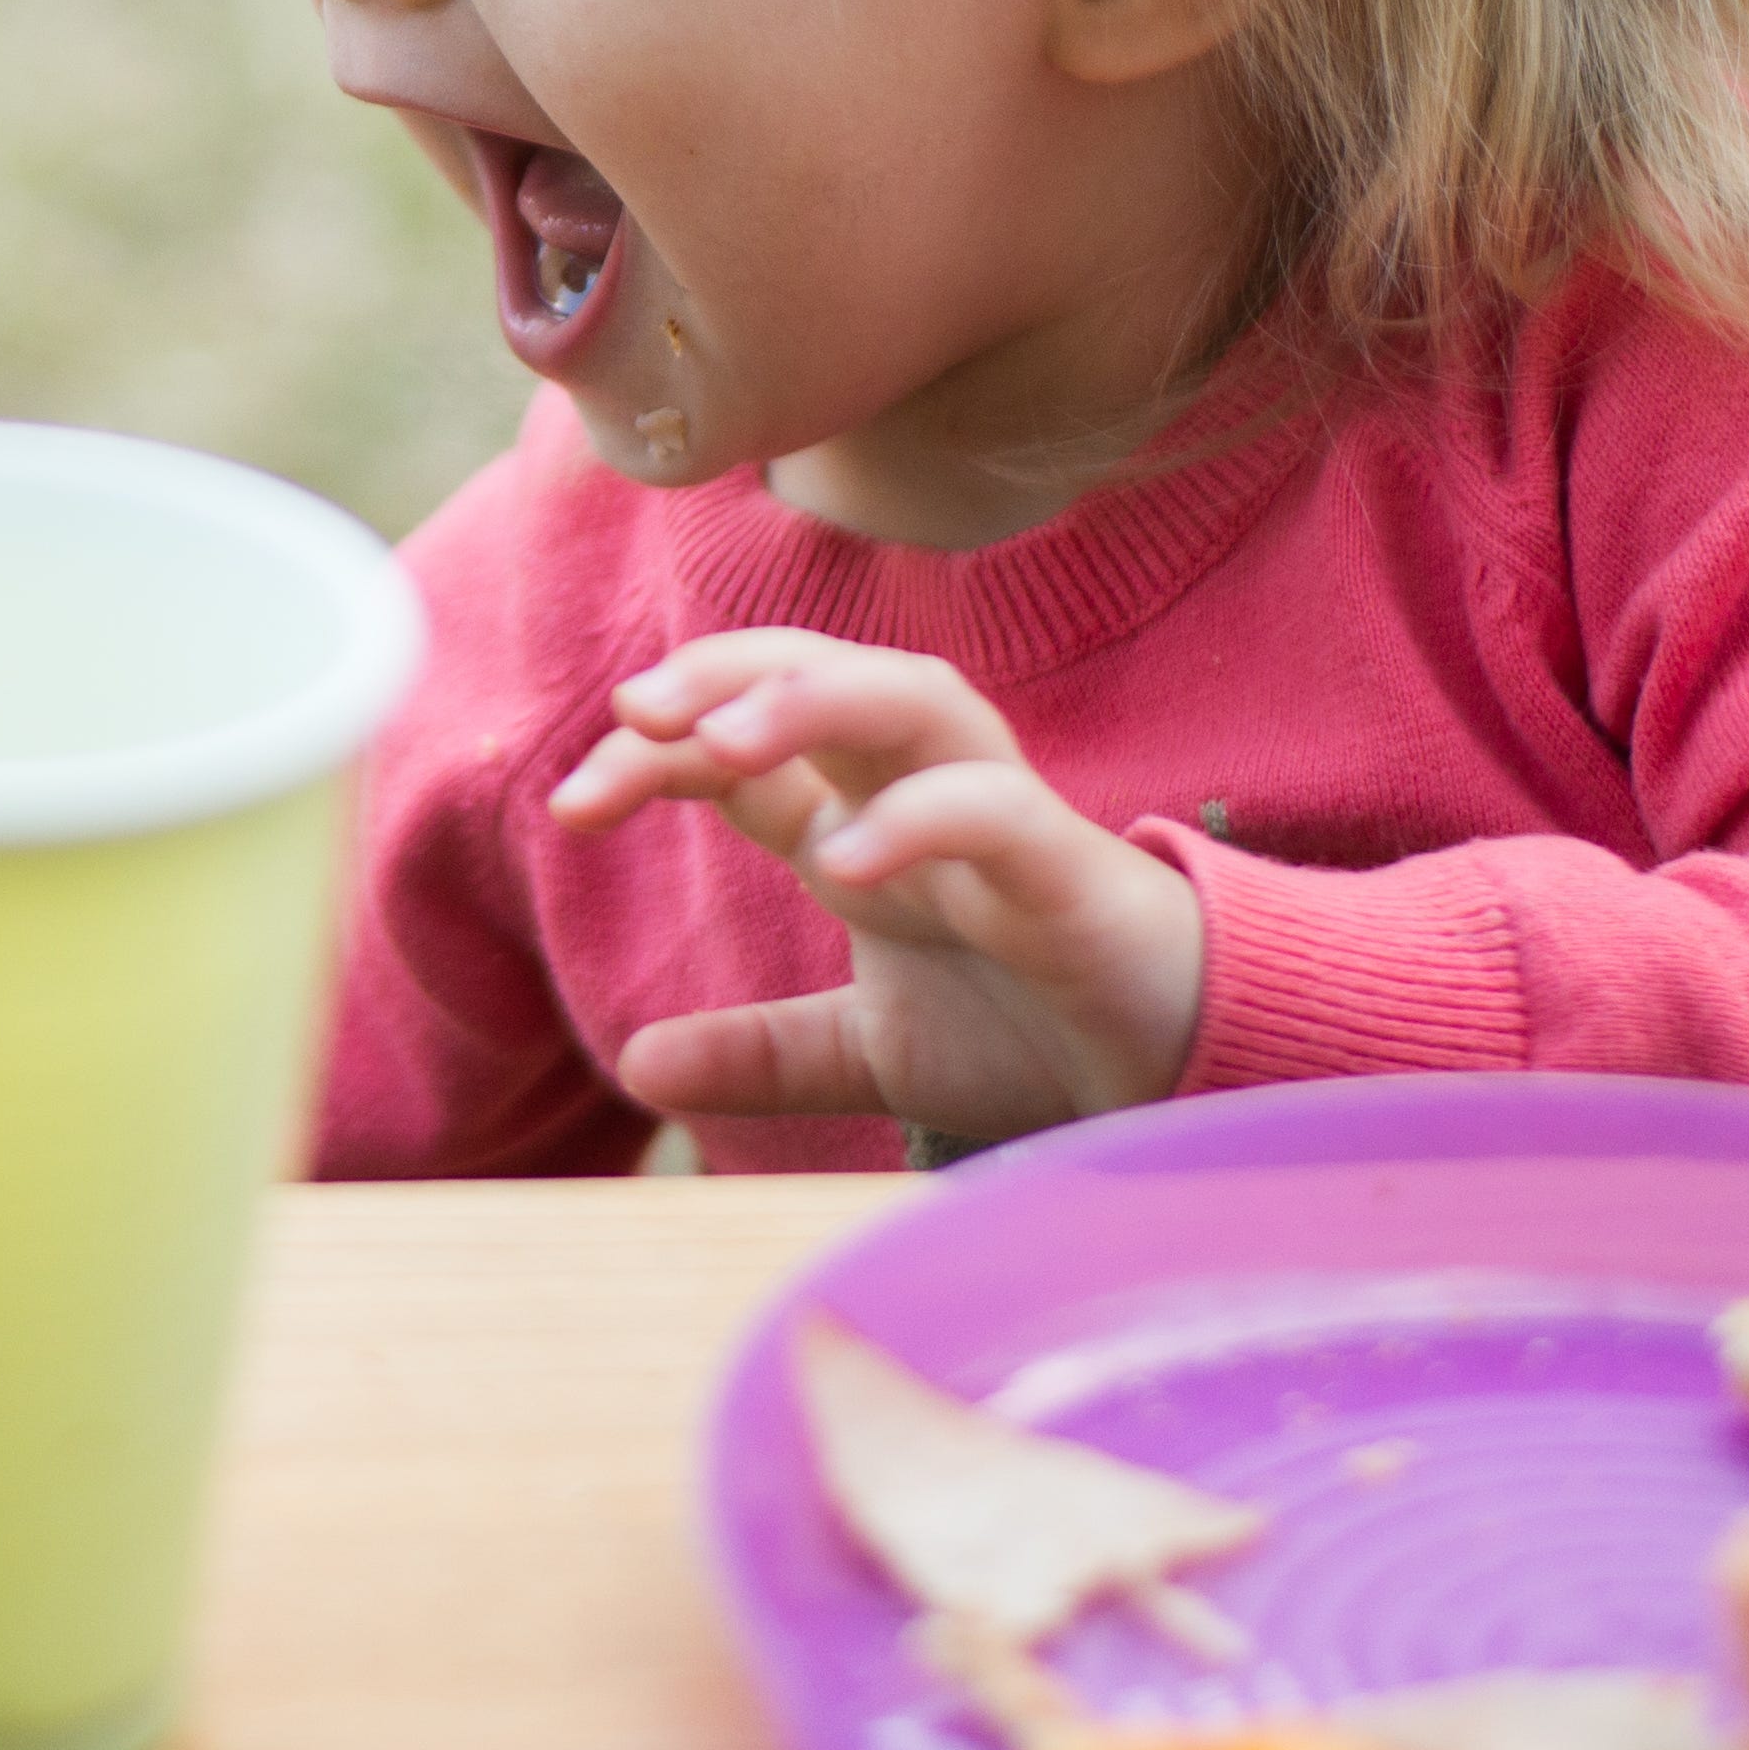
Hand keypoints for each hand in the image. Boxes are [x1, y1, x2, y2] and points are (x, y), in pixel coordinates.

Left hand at [547, 629, 1203, 1139]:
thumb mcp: (868, 1050)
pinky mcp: (1070, 869)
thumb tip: (634, 1065)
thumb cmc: (1031, 1031)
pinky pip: (995, 810)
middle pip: (820, 675)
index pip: (747, 744)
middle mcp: (923, 794)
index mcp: (864, 822)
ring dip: (810, 700)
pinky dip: (919, 818)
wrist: (1178, 1075)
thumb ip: (761, 1051)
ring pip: (910, 700)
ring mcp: (1001, 818)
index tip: (571, 806)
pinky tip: (845, 858)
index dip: (657, 751)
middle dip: (723, 674)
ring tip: (719, 739)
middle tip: (632, 713)